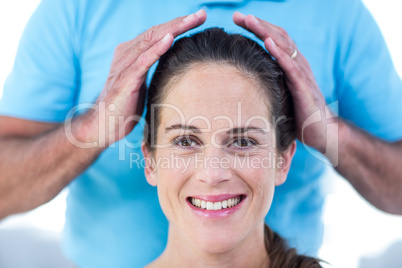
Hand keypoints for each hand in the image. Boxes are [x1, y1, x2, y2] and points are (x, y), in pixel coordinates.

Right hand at [82, 10, 206, 146]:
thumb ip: (152, 69)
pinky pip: (142, 61)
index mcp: (131, 53)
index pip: (158, 34)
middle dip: (180, 22)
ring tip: (191, 20)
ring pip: (151, 41)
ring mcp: (125, 66)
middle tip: (201, 14)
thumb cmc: (124, 106)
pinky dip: (156, 48)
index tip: (198, 18)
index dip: (178, 24)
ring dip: (173, 29)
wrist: (103, 125)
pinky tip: (170, 39)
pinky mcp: (125, 80)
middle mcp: (126, 54)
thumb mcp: (142, 83)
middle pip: (157, 32)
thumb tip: (173, 63)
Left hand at [233, 12, 336, 152]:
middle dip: (257, 24)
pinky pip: (292, 67)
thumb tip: (245, 83)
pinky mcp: (304, 89)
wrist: (323, 133)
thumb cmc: (299, 115)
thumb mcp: (282, 95)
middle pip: (278, 37)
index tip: (238, 20)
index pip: (274, 39)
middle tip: (238, 15)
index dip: (257, 28)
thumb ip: (270, 84)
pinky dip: (280, 53)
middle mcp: (298, 65)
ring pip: (284, 47)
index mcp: (292, 65)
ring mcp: (302, 75)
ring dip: (266, 32)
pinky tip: (269, 43)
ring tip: (250, 20)